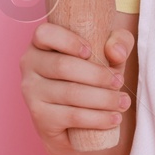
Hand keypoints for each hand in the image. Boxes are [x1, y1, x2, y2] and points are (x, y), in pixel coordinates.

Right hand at [19, 21, 133, 151]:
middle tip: (120, 81)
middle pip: (63, 66)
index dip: (68, 41)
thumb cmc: (94, 74)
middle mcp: (30, 65)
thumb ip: (119, 42)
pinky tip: (114, 118)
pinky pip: (71, 116)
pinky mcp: (39, 117)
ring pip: (70, 93)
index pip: (44, 33)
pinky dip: (97, 118)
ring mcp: (32, 93)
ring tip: (123, 102)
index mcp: (42, 43)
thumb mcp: (110, 53)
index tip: (90, 50)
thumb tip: (115, 50)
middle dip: (98, 75)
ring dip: (103, 99)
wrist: (78, 120)